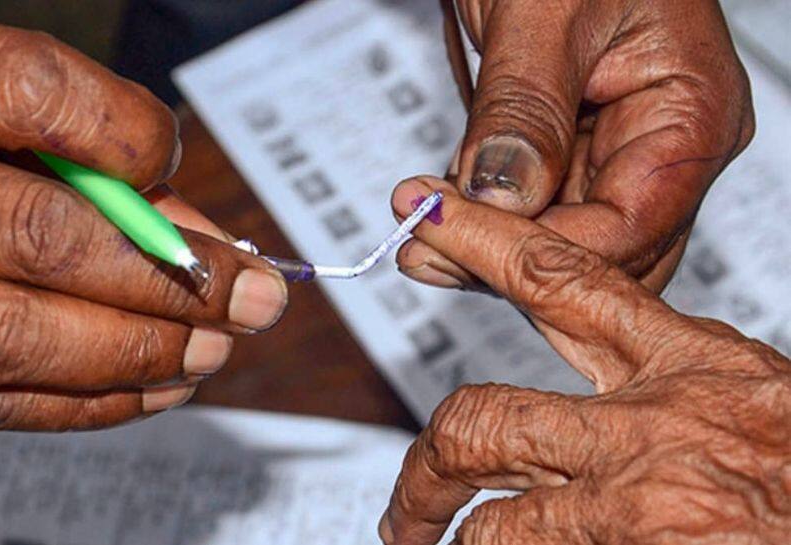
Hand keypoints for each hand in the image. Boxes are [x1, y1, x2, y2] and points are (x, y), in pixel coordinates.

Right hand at [0, 19, 287, 430]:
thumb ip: (61, 152)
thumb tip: (193, 229)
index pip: (19, 87)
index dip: (118, 128)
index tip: (167, 153)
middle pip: (39, 234)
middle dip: (172, 274)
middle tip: (253, 295)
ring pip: (16, 337)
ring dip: (141, 350)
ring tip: (214, 347)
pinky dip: (86, 404)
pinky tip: (152, 389)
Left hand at [380, 178, 789, 543]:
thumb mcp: (760, 408)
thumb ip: (683, 396)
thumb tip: (613, 401)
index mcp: (697, 367)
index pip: (561, 279)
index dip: (482, 242)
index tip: (428, 216)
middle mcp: (657, 426)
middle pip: (486, 415)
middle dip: (429, 457)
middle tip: (409, 499)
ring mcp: (643, 498)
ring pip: (491, 506)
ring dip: (441, 526)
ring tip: (423, 542)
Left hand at [400, 0, 754, 291]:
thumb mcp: (544, 14)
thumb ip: (526, 111)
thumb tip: (505, 200)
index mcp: (690, 113)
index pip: (627, 228)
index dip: (539, 250)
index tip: (455, 242)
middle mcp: (664, 143)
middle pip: (602, 249)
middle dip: (513, 262)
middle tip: (427, 249)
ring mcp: (617, 147)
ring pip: (564, 238)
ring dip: (490, 246)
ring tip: (421, 234)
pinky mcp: (571, 146)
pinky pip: (536, 208)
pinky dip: (488, 218)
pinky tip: (441, 213)